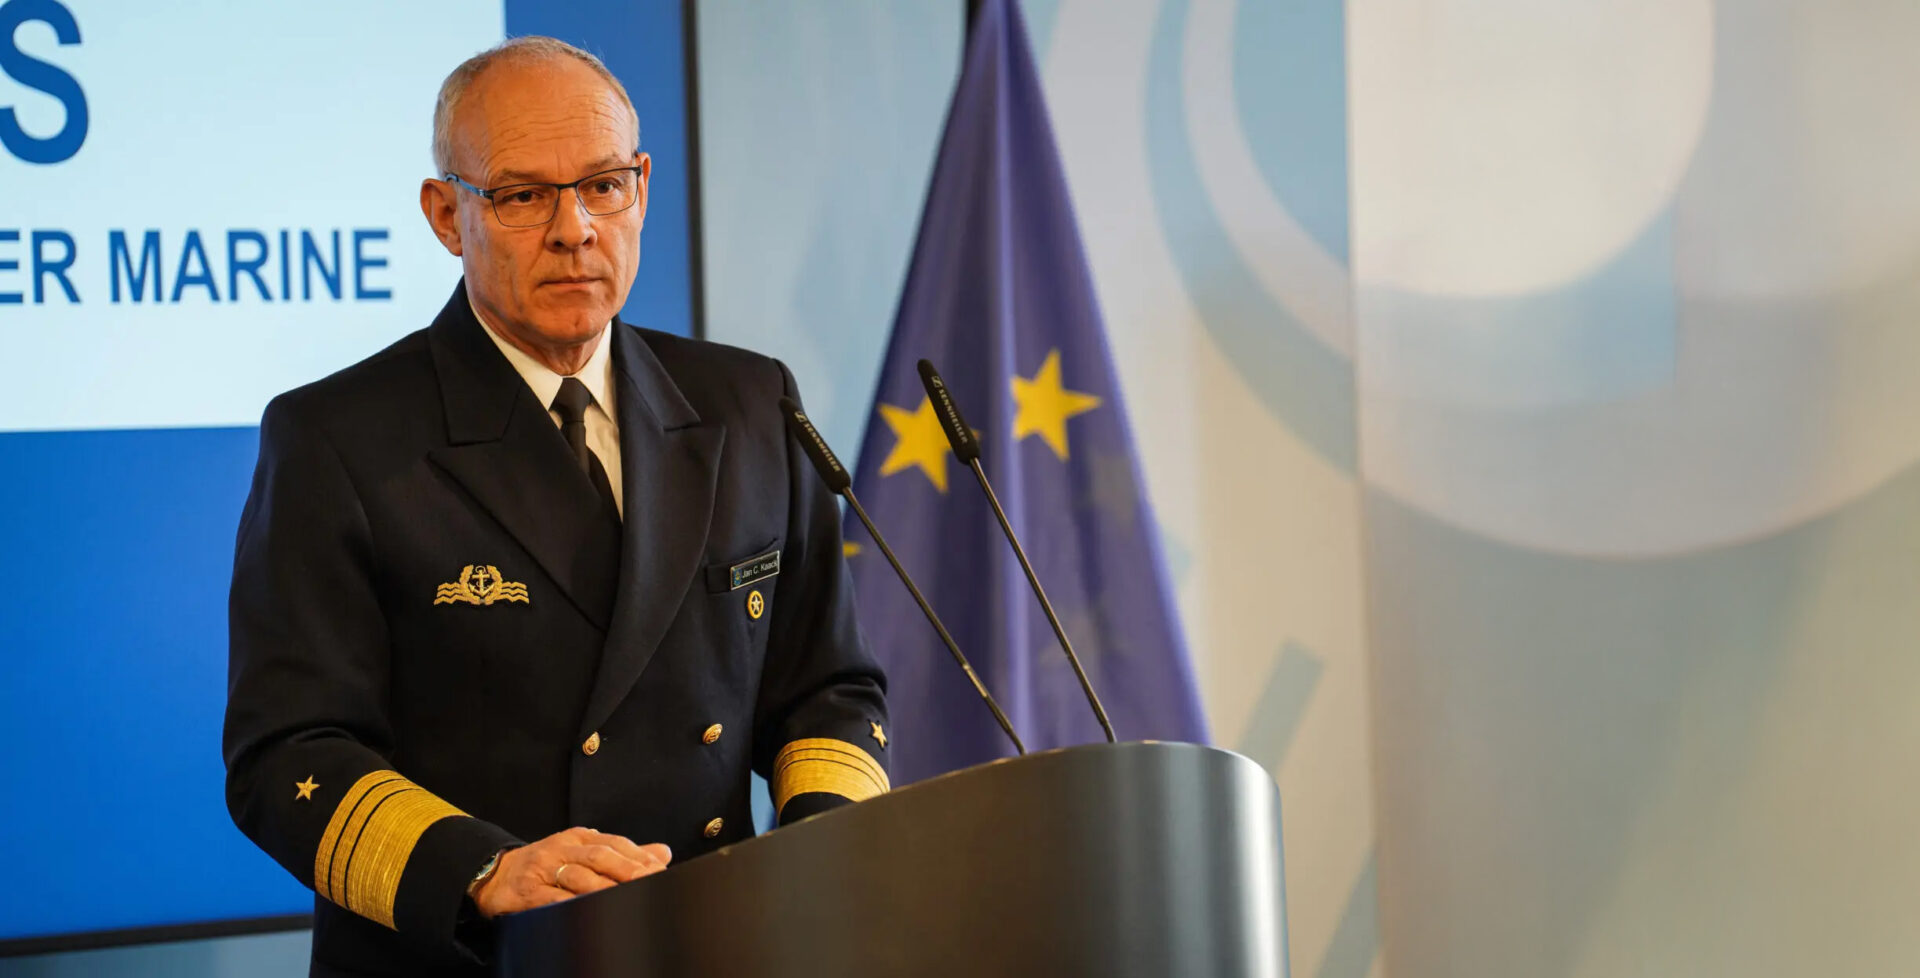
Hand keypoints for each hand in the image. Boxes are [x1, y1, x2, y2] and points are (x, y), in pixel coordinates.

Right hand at [472, 827, 669, 918]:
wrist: (494, 875)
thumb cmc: (546, 865)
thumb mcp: (581, 852)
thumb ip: (622, 854)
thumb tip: (663, 853)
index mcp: (578, 837)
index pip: (614, 843)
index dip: (638, 856)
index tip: (660, 870)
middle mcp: (562, 848)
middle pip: (599, 857)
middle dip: (627, 869)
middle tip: (649, 881)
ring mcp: (543, 869)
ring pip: (578, 877)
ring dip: (604, 888)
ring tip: (626, 898)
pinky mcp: (527, 891)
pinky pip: (553, 899)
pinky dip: (572, 905)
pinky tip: (589, 911)